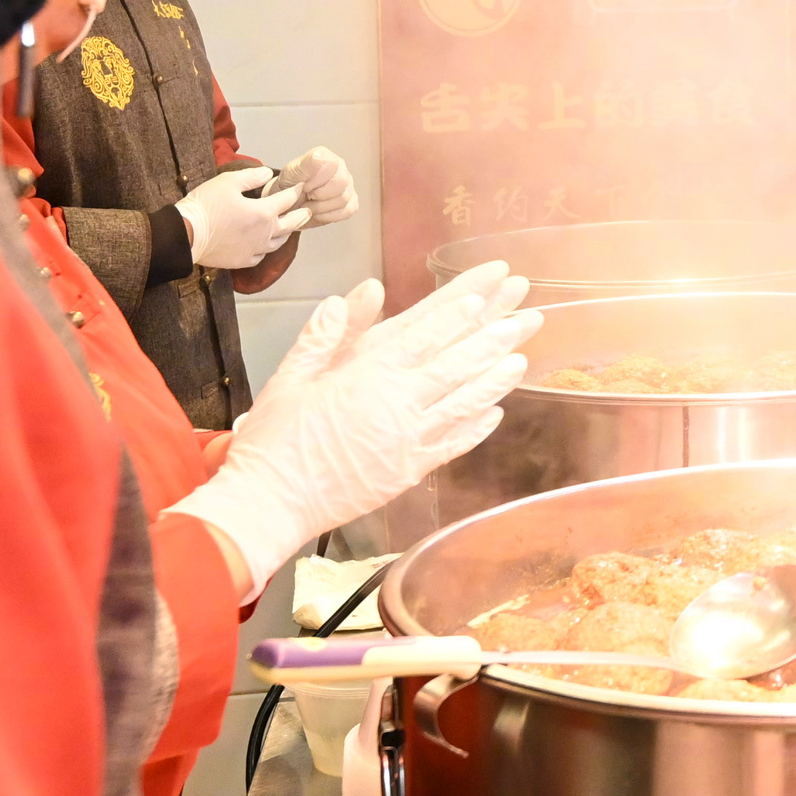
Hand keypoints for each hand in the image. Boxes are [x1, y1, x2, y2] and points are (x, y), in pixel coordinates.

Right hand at [175, 262, 539, 586]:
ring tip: (521, 360)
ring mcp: (408, 441)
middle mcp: (396, 405)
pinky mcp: (410, 472)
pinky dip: (477, 428)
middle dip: (491, 341)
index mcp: (366, 376)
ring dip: (494, 380)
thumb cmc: (275, 439)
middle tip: (524, 321)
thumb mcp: (290, 378)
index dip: (455, 316)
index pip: (421, 337)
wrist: (271, 502)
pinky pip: (453, 445)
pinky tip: (496, 414)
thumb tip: (359, 293)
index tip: (482, 298)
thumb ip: (325, 335)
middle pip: (454, 366)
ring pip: (463, 404)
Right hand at [180, 167, 310, 269]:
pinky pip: (261, 255)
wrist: (185, 234)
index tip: (301, 188)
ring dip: (286, 233)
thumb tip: (267, 173)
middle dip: (301, 216)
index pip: (287, 200)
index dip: (295, 192)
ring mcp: (255, 249)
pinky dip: (266, 248)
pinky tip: (264, 245)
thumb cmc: (206, 205)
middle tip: (308, 212)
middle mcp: (265, 233)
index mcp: (264, 212)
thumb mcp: (228, 182)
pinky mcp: (243, 260)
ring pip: (278, 242)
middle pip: (291, 224)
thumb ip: (251, 177)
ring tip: (289, 228)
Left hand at [277, 146, 359, 225]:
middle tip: (306, 196)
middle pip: (341, 182)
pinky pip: (347, 211)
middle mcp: (341, 170)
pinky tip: (317, 213)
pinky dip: (328, 216)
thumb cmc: (289, 187)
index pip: (332, 164)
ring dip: (320, 207)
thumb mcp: (290, 174)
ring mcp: (348, 187)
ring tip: (308, 205)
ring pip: (343, 199)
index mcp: (327, 158)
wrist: (288, 204)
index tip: (304, 186)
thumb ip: (305, 165)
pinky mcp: (351, 203)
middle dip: (319, 195)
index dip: (317, 179)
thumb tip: (318, 157)